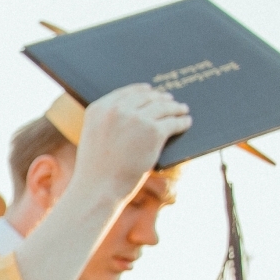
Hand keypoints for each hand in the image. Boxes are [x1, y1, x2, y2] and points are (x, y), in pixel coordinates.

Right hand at [66, 82, 190, 207]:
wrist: (98, 189)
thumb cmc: (96, 170)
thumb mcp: (93, 138)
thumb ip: (108, 122)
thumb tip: (135, 112)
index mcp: (98, 109)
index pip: (126, 92)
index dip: (142, 90)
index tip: (152, 91)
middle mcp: (117, 110)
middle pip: (147, 97)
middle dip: (161, 98)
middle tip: (171, 101)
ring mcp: (136, 119)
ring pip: (163, 107)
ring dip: (176, 108)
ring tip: (182, 110)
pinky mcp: (154, 131)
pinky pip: (173, 122)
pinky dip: (182, 122)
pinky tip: (186, 123)